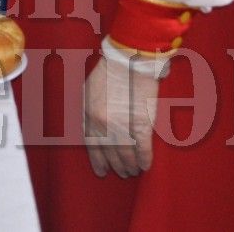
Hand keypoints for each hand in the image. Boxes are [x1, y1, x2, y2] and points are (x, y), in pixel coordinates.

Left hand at [83, 51, 160, 178]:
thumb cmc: (109, 71)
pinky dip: (144, 159)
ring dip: (130, 166)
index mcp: (88, 113)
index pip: (91, 144)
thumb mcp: (89, 90)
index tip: (102, 170)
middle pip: (108, 152)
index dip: (97, 160)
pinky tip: (145, 166)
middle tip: (121, 173)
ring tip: (133, 172)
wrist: (129, 60)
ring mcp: (122, 124)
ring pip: (125, 153)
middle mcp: (103, 123)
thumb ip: (89, 110)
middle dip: (115, 165)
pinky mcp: (141, 123)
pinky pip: (142, 148)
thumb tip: (93, 128)